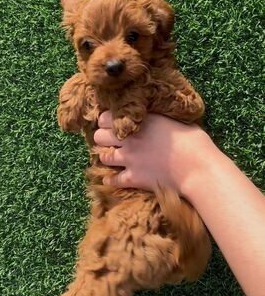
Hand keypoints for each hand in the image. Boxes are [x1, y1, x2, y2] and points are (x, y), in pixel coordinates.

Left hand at [94, 111, 213, 196]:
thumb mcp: (177, 120)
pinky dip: (110, 180)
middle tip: (111, 140)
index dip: (107, 120)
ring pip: (103, 156)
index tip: (113, 123)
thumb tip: (156, 115)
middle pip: (99, 136)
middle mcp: (129, 139)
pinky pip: (113, 180)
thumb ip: (159, 117)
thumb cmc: (194, 142)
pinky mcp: (133, 178)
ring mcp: (129, 159)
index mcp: (140, 121)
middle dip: (103, 137)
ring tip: (113, 157)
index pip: (106, 116)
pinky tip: (111, 178)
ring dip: (106, 156)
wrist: (197, 168)